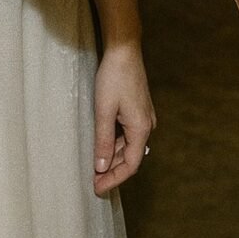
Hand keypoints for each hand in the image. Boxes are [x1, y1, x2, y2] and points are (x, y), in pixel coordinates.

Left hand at [93, 44, 156, 195]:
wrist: (124, 50)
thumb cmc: (114, 78)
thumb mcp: (104, 111)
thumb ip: (103, 141)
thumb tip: (101, 167)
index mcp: (140, 128)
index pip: (131, 165)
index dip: (114, 179)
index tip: (97, 188)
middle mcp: (146, 125)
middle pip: (130, 156)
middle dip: (112, 170)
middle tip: (92, 179)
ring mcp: (143, 116)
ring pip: (128, 145)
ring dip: (112, 156)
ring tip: (94, 164)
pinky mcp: (138, 108)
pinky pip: (127, 133)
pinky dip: (115, 142)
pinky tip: (102, 143)